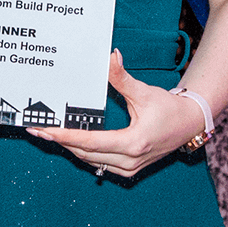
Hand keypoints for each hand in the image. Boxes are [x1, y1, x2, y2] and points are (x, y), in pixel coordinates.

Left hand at [28, 51, 204, 177]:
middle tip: (38, 129)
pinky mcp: (129, 169)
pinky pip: (100, 163)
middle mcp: (130, 160)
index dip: (66, 136)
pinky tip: (71, 141)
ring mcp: (129, 168)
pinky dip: (84, 152)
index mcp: (134, 142)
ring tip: (49, 134)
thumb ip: (123, 78)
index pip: (91, 143)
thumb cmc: (169, 108)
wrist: (189, 124)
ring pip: (91, 161)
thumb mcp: (145, 92)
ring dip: (70, 148)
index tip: (46, 130)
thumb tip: (110, 57)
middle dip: (60, 141)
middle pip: (86, 154)